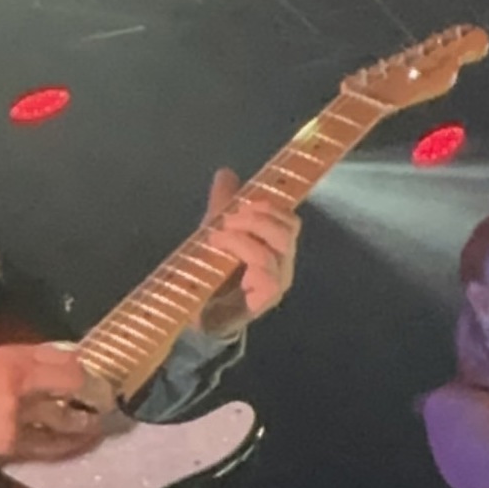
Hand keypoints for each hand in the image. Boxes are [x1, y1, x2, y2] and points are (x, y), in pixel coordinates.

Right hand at [0, 340, 115, 463]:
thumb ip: (35, 356)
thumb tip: (73, 357)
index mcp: (15, 363)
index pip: (64, 365)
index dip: (85, 374)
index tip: (98, 379)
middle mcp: (19, 389)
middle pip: (68, 389)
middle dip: (93, 397)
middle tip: (109, 402)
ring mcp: (17, 420)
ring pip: (63, 421)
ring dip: (85, 423)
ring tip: (99, 425)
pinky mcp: (12, 445)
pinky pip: (49, 446)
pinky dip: (68, 445)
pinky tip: (81, 443)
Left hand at [196, 168, 299, 331]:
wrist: (199, 314)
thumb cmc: (213, 272)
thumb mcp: (215, 232)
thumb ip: (223, 205)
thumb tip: (225, 173)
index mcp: (275, 246)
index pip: (290, 220)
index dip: (270, 207)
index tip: (243, 203)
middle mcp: (282, 264)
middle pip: (287, 232)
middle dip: (256, 219)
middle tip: (226, 221)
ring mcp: (275, 285)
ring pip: (274, 253)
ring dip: (243, 240)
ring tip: (217, 238)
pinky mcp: (264, 302)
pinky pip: (270, 281)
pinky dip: (250, 265)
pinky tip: (227, 260)